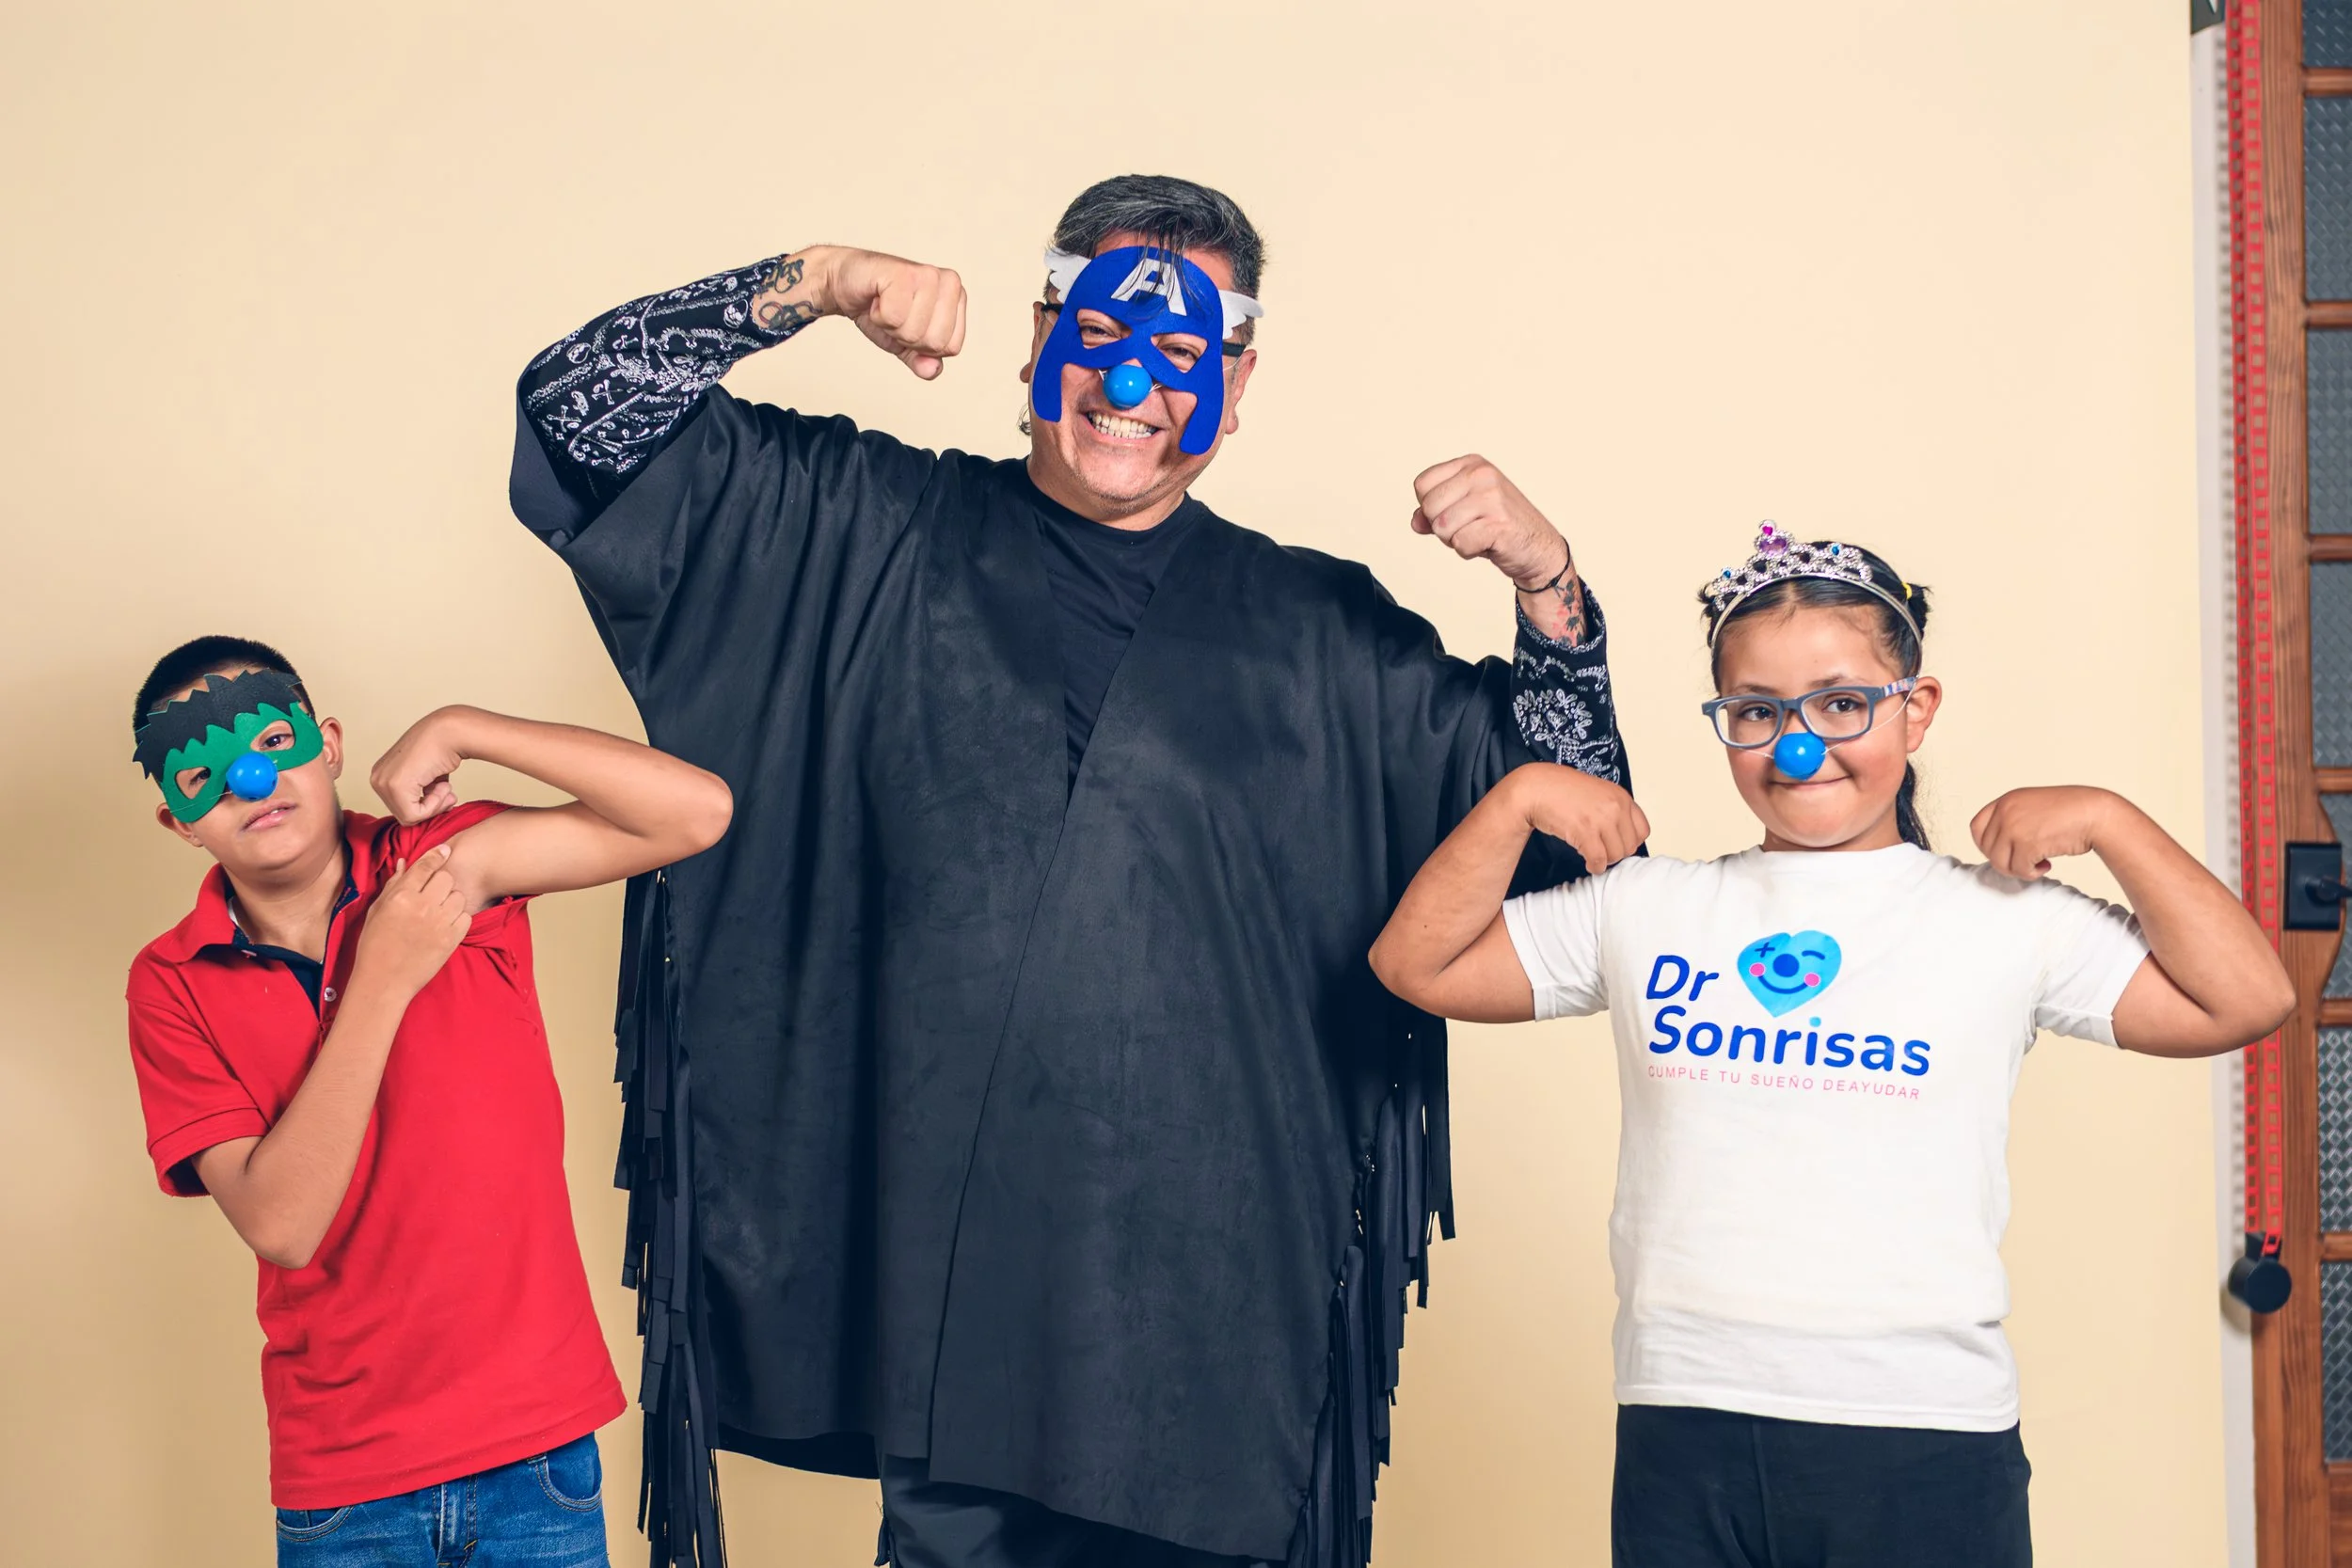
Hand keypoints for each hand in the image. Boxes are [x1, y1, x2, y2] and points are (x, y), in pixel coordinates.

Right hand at [351, 845, 468, 998]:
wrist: (383, 981)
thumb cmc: (374, 945)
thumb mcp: (377, 911)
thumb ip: (393, 885)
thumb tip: (405, 862)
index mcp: (401, 897)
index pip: (425, 866)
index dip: (437, 855)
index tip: (445, 850)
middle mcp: (422, 907)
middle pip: (446, 878)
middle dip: (441, 883)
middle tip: (433, 894)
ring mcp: (439, 923)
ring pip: (459, 896)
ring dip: (451, 901)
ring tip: (438, 912)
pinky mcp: (451, 939)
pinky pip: (466, 917)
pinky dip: (458, 918)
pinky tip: (445, 925)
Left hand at [371, 707, 479, 825]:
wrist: (450, 732)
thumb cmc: (442, 748)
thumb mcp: (425, 774)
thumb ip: (420, 792)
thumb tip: (425, 814)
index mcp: (381, 775)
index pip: (401, 807)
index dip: (426, 805)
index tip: (444, 792)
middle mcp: (377, 779)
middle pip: (404, 814)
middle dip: (430, 807)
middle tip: (448, 791)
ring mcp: (383, 782)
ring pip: (410, 817)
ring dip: (435, 805)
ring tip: (446, 786)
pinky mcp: (394, 786)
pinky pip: (415, 814)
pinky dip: (436, 804)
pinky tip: (444, 784)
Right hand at [816, 248, 967, 378]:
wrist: (845, 283)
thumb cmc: (879, 307)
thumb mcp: (904, 342)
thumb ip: (922, 360)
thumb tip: (932, 371)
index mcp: (957, 298)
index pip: (951, 348)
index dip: (923, 347)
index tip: (908, 324)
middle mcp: (950, 282)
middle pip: (935, 343)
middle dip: (907, 337)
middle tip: (895, 314)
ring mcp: (928, 275)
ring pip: (914, 332)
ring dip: (891, 325)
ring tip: (886, 304)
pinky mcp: (904, 273)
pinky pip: (894, 317)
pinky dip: (878, 315)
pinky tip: (878, 298)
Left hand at [1410, 455, 1569, 588]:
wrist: (1538, 548)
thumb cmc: (1498, 527)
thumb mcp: (1463, 511)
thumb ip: (1434, 512)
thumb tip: (1416, 521)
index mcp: (1471, 464)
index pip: (1422, 484)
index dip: (1429, 508)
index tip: (1454, 513)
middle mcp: (1482, 474)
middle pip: (1429, 506)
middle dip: (1441, 527)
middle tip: (1468, 528)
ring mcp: (1492, 497)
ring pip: (1441, 526)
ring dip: (1455, 540)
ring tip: (1478, 535)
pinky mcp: (1499, 523)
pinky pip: (1460, 543)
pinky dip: (1469, 551)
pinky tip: (1488, 544)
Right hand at [1506, 762, 1648, 873]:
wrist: (1536, 787)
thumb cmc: (1561, 790)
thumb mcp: (1597, 793)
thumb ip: (1613, 810)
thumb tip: (1621, 837)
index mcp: (1621, 796)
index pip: (1643, 830)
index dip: (1629, 841)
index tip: (1616, 843)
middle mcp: (1615, 806)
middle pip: (1630, 846)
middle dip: (1615, 853)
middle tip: (1601, 851)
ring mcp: (1601, 819)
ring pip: (1616, 855)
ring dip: (1604, 860)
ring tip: (1592, 855)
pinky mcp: (1585, 831)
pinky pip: (1599, 860)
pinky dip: (1595, 866)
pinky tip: (1588, 862)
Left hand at [1970, 786, 2124, 880]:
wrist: (2097, 813)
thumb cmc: (2072, 813)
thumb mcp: (2033, 807)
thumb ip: (2013, 821)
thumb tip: (1996, 849)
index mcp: (2007, 800)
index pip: (1976, 827)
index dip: (1986, 845)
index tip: (2003, 852)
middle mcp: (2006, 811)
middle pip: (1986, 848)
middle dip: (2005, 860)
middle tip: (2027, 860)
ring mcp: (2014, 826)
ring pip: (1999, 862)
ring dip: (2019, 869)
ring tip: (2038, 863)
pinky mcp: (2026, 843)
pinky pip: (2018, 869)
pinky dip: (2031, 873)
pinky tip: (2047, 865)